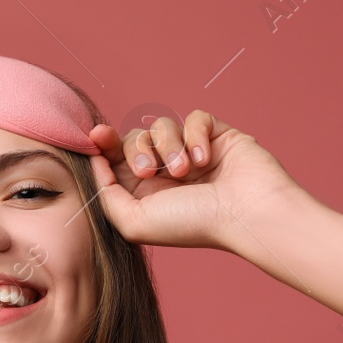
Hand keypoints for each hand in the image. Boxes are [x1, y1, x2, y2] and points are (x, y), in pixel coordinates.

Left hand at [85, 112, 308, 251]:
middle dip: (138, 150)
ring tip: (186, 171)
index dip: (103, 144)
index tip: (97, 136)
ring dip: (170, 146)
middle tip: (150, 171)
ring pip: (163, 125)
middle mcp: (167, 172)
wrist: (246, 214)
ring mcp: (192, 152)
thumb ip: (106, 195)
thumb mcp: (133, 222)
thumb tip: (96, 162)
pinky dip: (196, 135)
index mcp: (146, 192)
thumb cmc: (192, 224)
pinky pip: (195, 117)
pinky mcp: (218, 136)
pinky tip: (207, 160)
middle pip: (134, 138)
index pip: (115, 158)